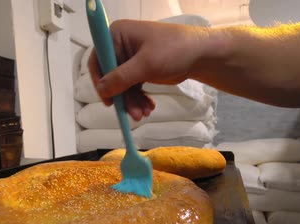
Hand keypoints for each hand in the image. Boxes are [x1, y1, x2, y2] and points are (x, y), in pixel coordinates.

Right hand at [88, 20, 208, 120]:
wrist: (200, 55)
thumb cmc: (174, 50)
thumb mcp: (146, 64)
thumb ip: (121, 78)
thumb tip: (102, 90)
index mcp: (117, 34)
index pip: (99, 59)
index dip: (100, 81)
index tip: (108, 100)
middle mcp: (120, 45)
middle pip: (111, 76)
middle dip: (122, 96)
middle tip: (133, 114)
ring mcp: (131, 59)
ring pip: (122, 85)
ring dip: (132, 101)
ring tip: (144, 113)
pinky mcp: (140, 70)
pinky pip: (133, 87)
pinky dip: (139, 99)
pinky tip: (149, 107)